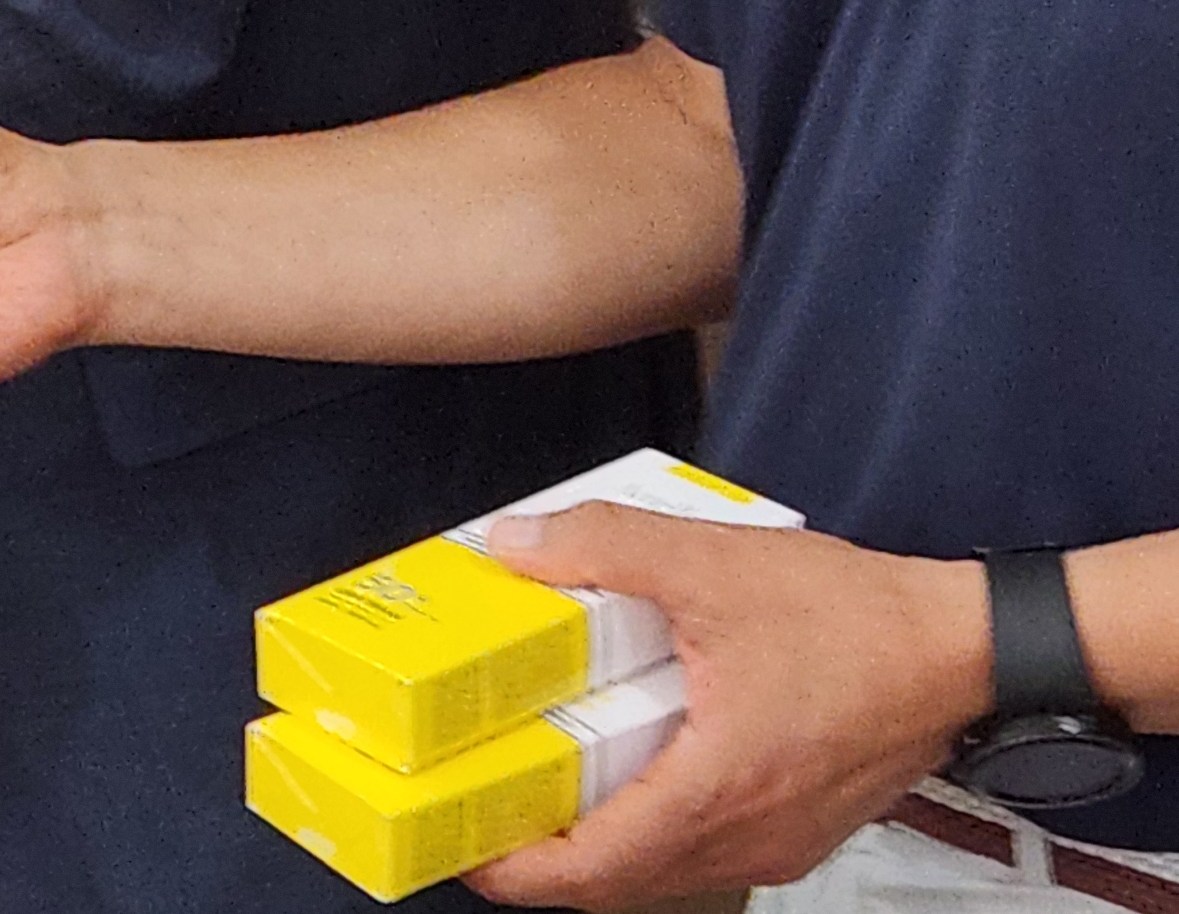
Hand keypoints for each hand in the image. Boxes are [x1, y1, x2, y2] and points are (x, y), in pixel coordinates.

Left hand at [462, 512, 984, 903]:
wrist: (963, 647)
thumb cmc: (862, 623)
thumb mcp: (711, 563)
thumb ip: (603, 546)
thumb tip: (518, 545)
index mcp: (718, 792)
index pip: (594, 872)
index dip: (516, 869)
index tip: (462, 846)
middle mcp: (749, 835)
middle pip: (620, 881)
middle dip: (542, 855)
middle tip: (481, 807)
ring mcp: (777, 839)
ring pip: (662, 867)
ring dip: (597, 840)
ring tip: (537, 785)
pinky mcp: (795, 823)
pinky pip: (702, 844)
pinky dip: (647, 822)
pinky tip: (622, 765)